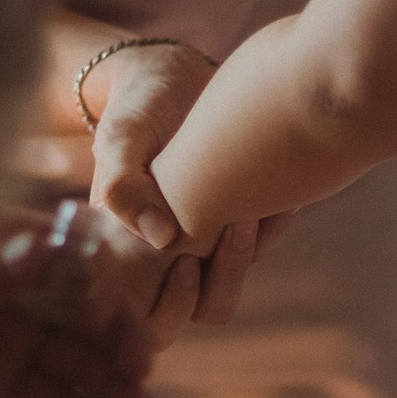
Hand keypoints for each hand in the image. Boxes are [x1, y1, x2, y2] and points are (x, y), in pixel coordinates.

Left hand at [0, 212, 154, 397]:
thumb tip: (37, 251)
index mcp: (13, 247)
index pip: (75, 262)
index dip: (98, 289)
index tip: (106, 318)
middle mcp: (23, 292)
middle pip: (85, 317)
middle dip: (116, 344)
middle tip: (139, 374)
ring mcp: (12, 339)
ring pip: (73, 363)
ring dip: (107, 386)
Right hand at [87, 42, 295, 326]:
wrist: (176, 79)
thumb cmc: (139, 108)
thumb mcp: (122, 137)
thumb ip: (122, 183)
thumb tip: (160, 238)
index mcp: (126, 252)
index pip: (144, 318)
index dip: (168, 305)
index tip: (182, 257)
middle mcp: (165, 259)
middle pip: (201, 313)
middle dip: (222, 281)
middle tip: (232, 229)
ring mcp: (204, 246)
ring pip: (230, 289)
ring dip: (244, 259)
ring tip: (248, 211)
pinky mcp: (238, 224)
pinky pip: (264, 246)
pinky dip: (273, 226)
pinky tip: (275, 194)